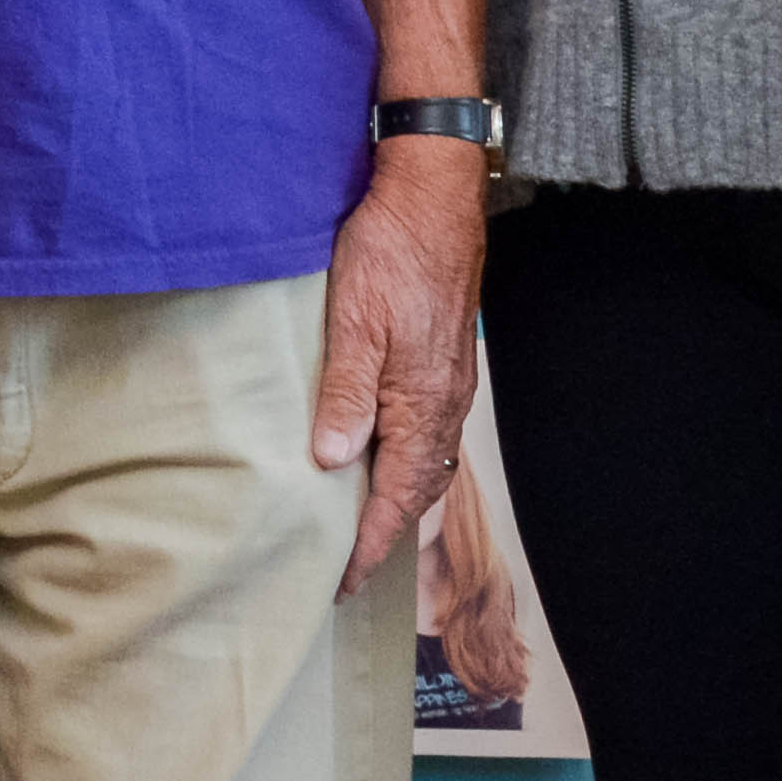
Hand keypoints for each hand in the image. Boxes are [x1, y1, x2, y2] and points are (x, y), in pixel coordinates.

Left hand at [315, 140, 489, 599]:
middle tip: (344, 570)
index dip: (366, 543)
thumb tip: (333, 461)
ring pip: (424, 461)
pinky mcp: (441, 362)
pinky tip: (378, 457)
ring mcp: (448, 383)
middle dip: (382, 534)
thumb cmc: (391, 251)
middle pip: (416, 490)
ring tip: (358, 527)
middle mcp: (443, 402)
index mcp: (422, 403)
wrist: (434, 198)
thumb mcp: (354, 320)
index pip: (395, 496)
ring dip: (394, 500)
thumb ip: (346, 392)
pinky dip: (404, 461)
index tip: (341, 582)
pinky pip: (426, 431)